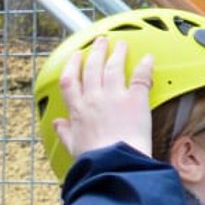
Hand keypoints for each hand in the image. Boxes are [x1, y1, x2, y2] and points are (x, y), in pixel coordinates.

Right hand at [54, 36, 155, 164]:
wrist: (113, 162)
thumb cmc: (94, 159)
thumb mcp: (73, 145)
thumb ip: (65, 132)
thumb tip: (57, 124)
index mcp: (78, 109)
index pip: (70, 81)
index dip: (72, 65)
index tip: (75, 57)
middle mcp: (93, 98)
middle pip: (92, 68)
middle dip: (96, 52)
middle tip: (100, 42)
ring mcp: (113, 97)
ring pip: (113, 68)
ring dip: (117, 54)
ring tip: (120, 44)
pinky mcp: (134, 100)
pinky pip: (140, 78)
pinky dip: (144, 67)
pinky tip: (147, 59)